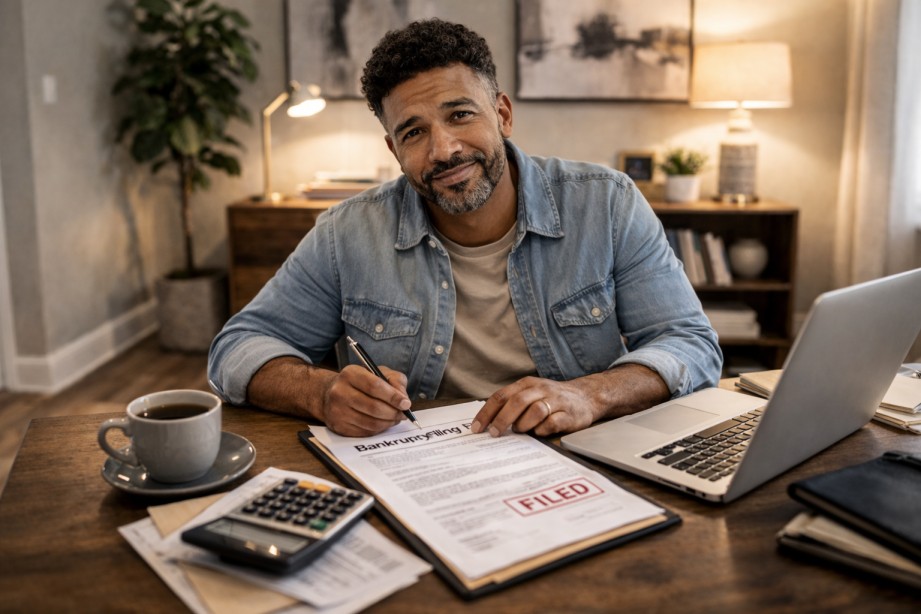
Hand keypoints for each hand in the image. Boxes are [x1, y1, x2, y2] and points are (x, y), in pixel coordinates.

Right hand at [322, 365, 412, 436]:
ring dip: (388, 422)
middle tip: (403, 414)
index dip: (393, 397)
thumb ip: (395, 380)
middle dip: (393, 412)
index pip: (375, 386)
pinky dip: (379, 429)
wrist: (330, 394)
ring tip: (395, 418)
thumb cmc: (360, 382)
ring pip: (371, 423)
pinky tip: (383, 423)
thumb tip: (404, 399)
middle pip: (374, 407)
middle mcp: (340, 392)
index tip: (406, 403)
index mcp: (350, 374)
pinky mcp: (339, 426)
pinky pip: (365, 432)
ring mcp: (337, 411)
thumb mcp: (378, 372)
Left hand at [470, 376, 599, 437]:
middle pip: (517, 402)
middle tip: (494, 433)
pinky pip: (552, 423)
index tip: (477, 428)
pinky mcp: (570, 415)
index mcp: (527, 384)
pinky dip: (542, 430)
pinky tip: (539, 432)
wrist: (587, 396)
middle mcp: (541, 389)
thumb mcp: (530, 393)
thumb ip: (512, 403)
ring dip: (523, 424)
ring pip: (535, 411)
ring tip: (521, 431)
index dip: (487, 412)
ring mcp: (556, 401)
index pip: (501, 396)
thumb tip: (488, 422)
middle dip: (502, 419)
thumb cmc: (551, 398)